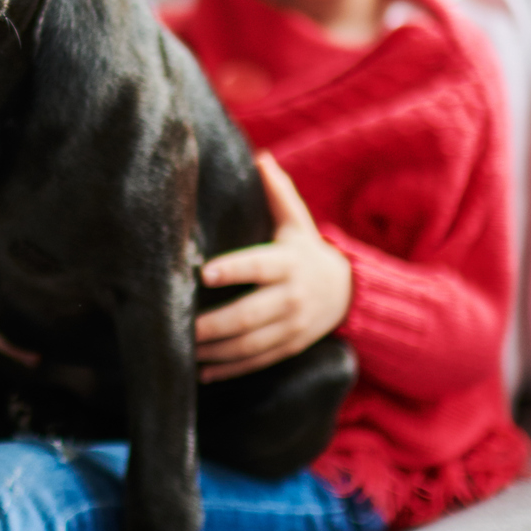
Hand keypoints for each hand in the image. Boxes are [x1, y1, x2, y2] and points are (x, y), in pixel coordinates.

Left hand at [193, 152, 352, 381]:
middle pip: (250, 315)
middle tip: (182, 327)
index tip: (202, 273)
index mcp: (289, 263)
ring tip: (184, 351)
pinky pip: (257, 362)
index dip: (232, 270)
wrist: (348, 292)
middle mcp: (292, 297)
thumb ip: (277, 192)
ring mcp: (292, 327)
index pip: (258, 266)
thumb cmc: (305, 249)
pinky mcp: (289, 348)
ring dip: (216, 352)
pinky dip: (230, 370)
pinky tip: (202, 372)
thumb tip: (260, 157)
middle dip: (215, 324)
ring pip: (251, 345)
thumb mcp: (297, 221)